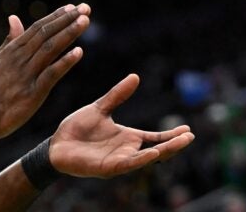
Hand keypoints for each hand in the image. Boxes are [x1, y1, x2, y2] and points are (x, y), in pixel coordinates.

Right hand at [0, 4, 90, 139]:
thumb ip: (10, 40)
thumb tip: (13, 17)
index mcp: (13, 50)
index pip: (38, 27)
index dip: (56, 16)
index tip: (72, 7)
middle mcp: (20, 58)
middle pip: (47, 33)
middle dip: (67, 19)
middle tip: (85, 8)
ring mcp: (26, 74)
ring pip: (51, 48)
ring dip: (69, 33)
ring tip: (85, 21)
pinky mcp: (33, 92)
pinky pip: (51, 73)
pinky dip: (65, 62)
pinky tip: (79, 52)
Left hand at [49, 74, 194, 177]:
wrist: (55, 145)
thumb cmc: (77, 129)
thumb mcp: (100, 109)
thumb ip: (117, 95)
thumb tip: (135, 76)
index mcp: (126, 138)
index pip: (154, 137)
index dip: (170, 135)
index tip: (188, 128)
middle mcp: (126, 151)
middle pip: (156, 149)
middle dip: (174, 144)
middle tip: (190, 136)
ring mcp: (118, 160)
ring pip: (145, 158)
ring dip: (163, 152)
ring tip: (179, 143)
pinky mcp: (106, 168)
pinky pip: (127, 164)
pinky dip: (141, 159)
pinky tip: (153, 152)